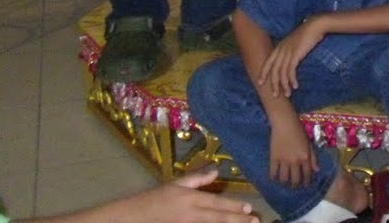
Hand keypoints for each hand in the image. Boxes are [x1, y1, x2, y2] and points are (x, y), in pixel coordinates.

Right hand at [124, 168, 253, 221]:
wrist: (133, 217)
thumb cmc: (154, 198)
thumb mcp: (176, 184)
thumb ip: (197, 178)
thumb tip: (216, 171)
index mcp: (190, 199)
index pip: (216, 203)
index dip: (234, 207)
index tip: (249, 208)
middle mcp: (190, 214)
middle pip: (218, 218)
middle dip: (237, 221)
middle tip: (255, 222)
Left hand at [259, 17, 321, 96]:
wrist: (315, 26)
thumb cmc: (307, 34)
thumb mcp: (294, 42)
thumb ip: (289, 50)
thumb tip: (289, 60)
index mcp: (279, 47)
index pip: (267, 62)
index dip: (263, 73)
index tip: (260, 83)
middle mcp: (281, 50)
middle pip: (273, 71)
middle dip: (273, 84)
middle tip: (274, 95)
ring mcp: (288, 52)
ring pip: (282, 73)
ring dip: (284, 85)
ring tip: (288, 94)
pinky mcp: (296, 54)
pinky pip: (291, 71)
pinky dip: (292, 80)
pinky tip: (295, 86)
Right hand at [268, 116, 317, 186]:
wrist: (285, 124)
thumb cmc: (299, 132)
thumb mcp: (309, 144)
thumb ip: (313, 157)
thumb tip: (316, 170)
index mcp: (305, 157)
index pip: (307, 174)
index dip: (306, 182)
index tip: (305, 185)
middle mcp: (295, 161)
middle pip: (295, 179)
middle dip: (295, 184)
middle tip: (294, 186)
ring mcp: (283, 161)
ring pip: (284, 178)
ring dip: (284, 182)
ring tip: (285, 183)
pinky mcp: (273, 159)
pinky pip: (273, 173)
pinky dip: (274, 177)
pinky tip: (275, 178)